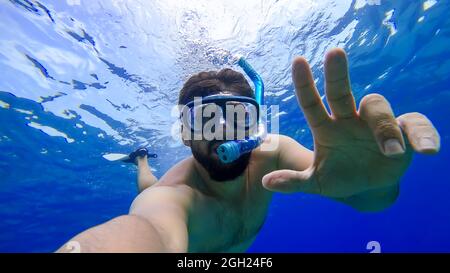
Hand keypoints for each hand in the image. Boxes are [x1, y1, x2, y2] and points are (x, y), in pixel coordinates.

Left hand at [263, 48, 439, 198]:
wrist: (368, 189)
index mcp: (326, 128)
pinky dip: (423, 135)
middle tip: (334, 53)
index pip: (311, 103)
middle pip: (342, 92)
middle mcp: (349, 120)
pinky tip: (427, 150)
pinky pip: (415, 125)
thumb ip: (294, 182)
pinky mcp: (403, 134)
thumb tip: (267, 182)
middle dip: (337, 74)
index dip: (304, 84)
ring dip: (384, 127)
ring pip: (377, 108)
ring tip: (390, 151)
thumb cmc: (340, 178)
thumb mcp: (316, 183)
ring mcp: (375, 125)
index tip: (297, 61)